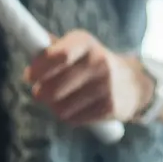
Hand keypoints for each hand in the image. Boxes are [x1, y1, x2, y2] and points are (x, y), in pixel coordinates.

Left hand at [23, 30, 149, 126]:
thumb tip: (31, 43)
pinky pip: (73, 119)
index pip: (59, 55)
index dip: (39, 68)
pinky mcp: (109, 107)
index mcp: (86, 42)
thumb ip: (53, 47)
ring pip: (60, 107)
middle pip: (54, 88)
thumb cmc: (93, 63)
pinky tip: (77, 107)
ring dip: (54, 106)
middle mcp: (98, 61)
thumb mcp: (78, 48)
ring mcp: (106, 85)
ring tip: (61, 99)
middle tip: (40, 92)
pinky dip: (69, 116)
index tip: (29, 76)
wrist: (133, 82)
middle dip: (41, 93)